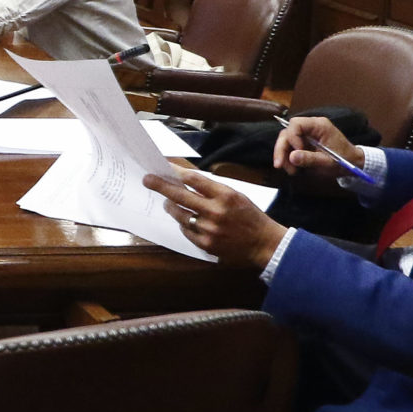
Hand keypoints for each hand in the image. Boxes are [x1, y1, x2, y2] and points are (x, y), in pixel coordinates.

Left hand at [143, 170, 282, 269]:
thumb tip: (186, 181)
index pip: (194, 179)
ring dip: (171, 206)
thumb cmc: (250, 217)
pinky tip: (185, 220)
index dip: (176, 172)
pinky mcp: (206, 244)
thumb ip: (212, 190)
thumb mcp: (235, 196)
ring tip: (168, 203)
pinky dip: (183, 224)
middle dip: (160, 186)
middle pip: (180, 196)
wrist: (264, 244)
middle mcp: (215, 212)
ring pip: (179, 215)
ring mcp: (209, 230)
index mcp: (225, 195)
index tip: (165, 167)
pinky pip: (185, 231)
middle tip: (148, 179)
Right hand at [274, 115, 364, 192]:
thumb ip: (310, 159)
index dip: (292, 138)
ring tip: (291, 171)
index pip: (296, 124)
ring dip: (284, 155)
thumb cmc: (344, 160)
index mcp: (319, 125)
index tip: (296, 153)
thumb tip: (291, 157)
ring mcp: (307, 134)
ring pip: (286, 140)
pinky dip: (288, 158)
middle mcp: (311, 127)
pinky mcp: (305, 142)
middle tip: (279, 165)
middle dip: (282, 149)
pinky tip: (293, 169)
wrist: (353, 163)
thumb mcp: (328, 162)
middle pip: (287, 132)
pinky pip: (291, 147)